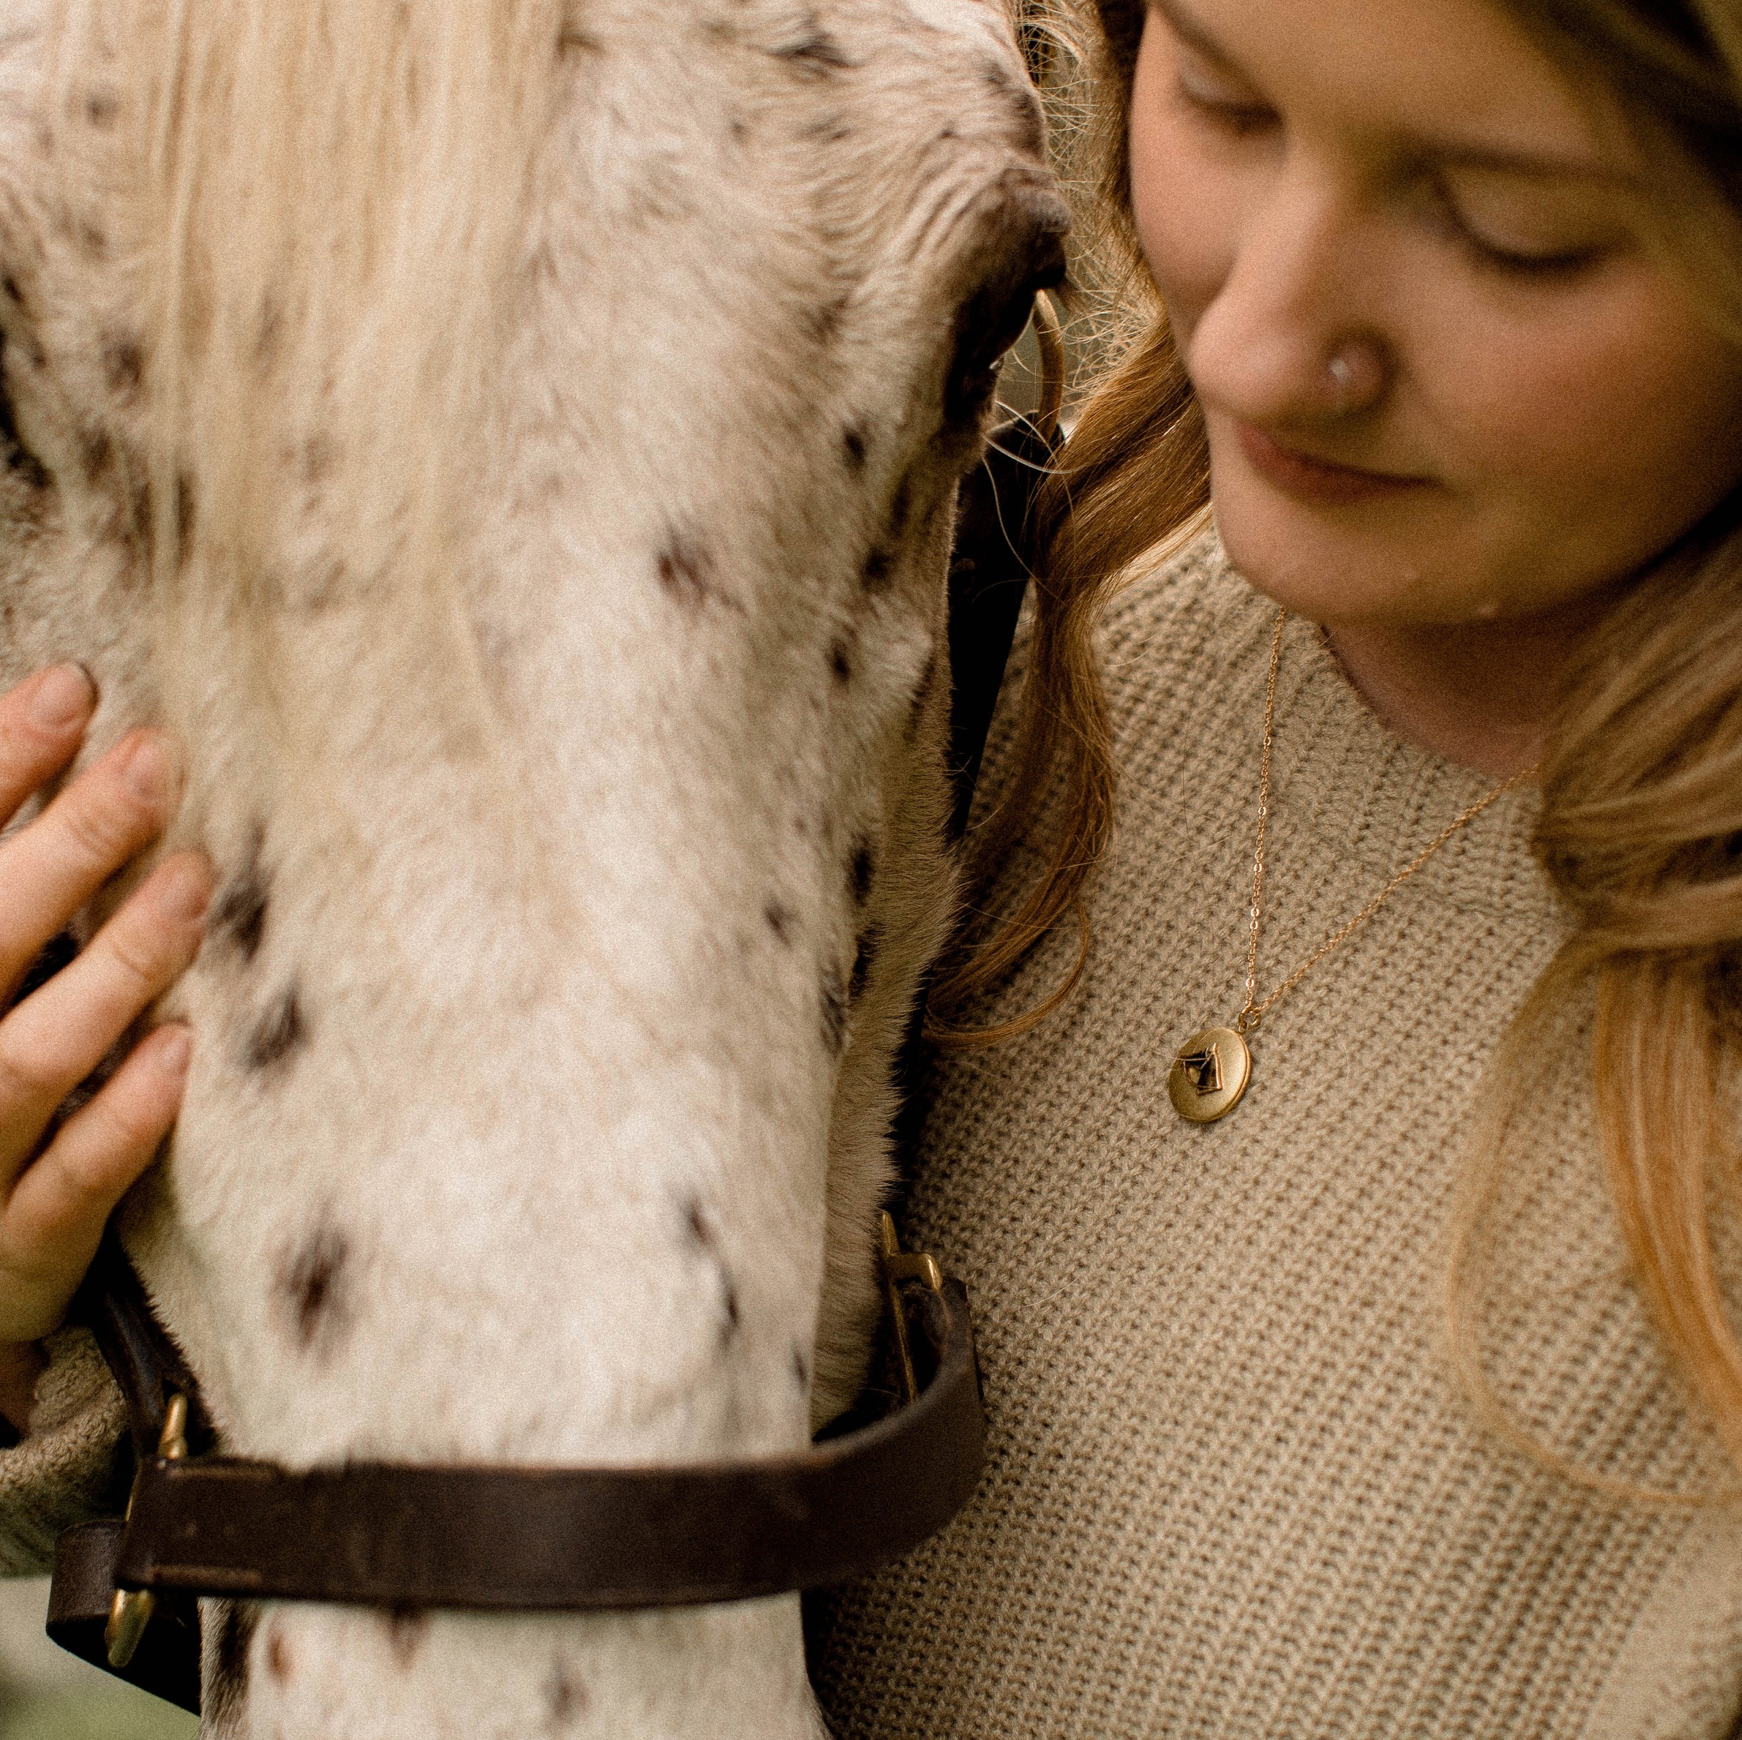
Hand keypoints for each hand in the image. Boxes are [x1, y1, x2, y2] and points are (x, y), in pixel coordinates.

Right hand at [0, 665, 211, 1432]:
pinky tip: (185, 1047)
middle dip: (66, 843)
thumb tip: (55, 753)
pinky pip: (67, 1188)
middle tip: (157, 755)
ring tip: (195, 876)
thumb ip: (1, 902)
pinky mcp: (10, 1257)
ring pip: (27, 1058)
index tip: (72, 685)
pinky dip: (122, 1117)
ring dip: (114, 964)